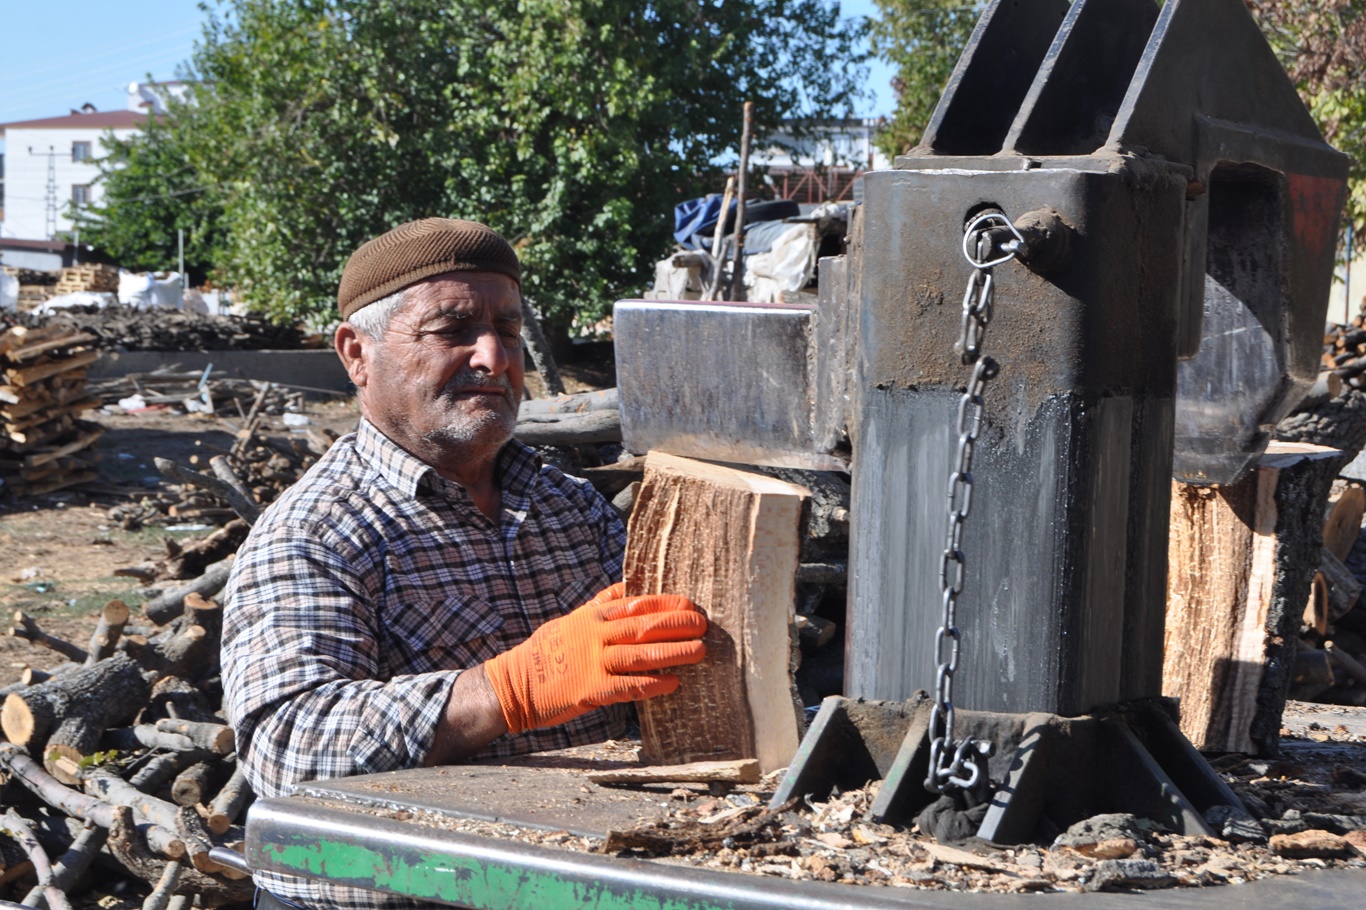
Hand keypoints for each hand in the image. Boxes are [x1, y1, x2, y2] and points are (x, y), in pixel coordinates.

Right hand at [483, 584, 706, 733]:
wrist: (514, 684)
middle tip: (703, 624)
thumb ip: (601, 604)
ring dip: (673, 652)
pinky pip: (628, 685)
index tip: (690, 603)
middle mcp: (595, 635)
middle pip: (643, 626)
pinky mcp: (590, 690)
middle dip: (676, 624)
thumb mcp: (572, 619)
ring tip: (699, 651)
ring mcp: (593, 662)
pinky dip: (653, 683)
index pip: (636, 604)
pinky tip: (673, 683)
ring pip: (641, 654)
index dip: (666, 603)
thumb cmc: (547, 650)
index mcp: (592, 616)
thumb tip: (627, 587)